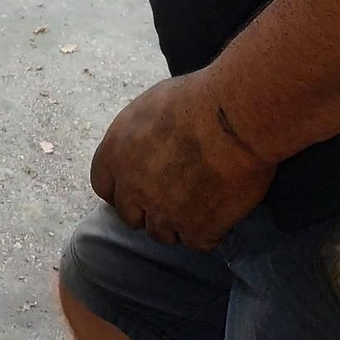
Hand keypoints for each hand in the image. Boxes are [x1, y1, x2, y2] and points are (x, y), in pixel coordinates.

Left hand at [90, 73, 275, 250]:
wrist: (235, 118)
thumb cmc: (197, 98)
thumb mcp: (150, 106)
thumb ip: (138, 135)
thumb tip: (144, 146)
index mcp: (115, 154)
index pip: (104, 186)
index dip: (121, 190)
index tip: (136, 188)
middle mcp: (133, 188)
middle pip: (130, 216)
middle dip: (147, 210)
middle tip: (171, 197)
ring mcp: (164, 213)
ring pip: (162, 234)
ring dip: (176, 223)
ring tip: (199, 204)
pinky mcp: (197, 230)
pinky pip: (196, 242)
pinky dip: (208, 232)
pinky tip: (220, 213)